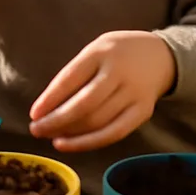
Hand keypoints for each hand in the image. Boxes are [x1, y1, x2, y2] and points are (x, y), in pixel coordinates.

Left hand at [28, 31, 175, 152]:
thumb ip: (75, 73)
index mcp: (102, 52)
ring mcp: (133, 93)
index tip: (33, 114)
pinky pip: (114, 133)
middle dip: (56, 121)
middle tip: (36, 130)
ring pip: (97, 121)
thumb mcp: (96, 50)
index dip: (50, 99)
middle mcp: (119, 72)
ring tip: (50, 136)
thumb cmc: (118, 53)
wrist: (161, 55)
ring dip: (70, 133)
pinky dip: (89, 142)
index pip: (71, 78)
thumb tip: (47, 107)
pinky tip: (70, 144)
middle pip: (84, 104)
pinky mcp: (143, 112)